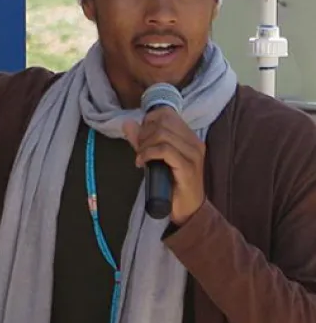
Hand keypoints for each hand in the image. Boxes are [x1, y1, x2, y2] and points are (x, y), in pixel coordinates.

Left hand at [123, 107, 205, 224]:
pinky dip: (148, 154)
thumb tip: (127, 123)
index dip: (149, 120)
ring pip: (163, 135)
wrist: (187, 208)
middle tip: (139, 148)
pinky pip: (164, 151)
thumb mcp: (154, 157)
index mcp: (189, 137)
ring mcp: (193, 155)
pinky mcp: (188, 168)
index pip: (167, 114)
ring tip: (141, 157)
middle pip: (164, 122)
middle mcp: (194, 142)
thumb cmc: (171, 182)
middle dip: (145, 133)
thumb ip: (142, 140)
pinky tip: (142, 163)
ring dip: (145, 145)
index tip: (141, 135)